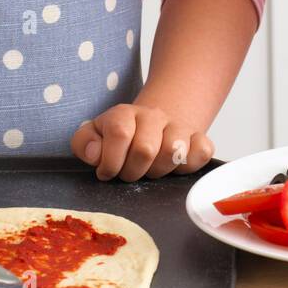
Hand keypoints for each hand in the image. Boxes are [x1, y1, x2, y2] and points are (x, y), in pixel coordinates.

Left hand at [71, 102, 214, 181]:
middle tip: (130, 174)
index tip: (107, 172)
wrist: (153, 124)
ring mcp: (178, 126)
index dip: (111, 161)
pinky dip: (190, 165)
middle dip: (133, 172)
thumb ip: (84, 143)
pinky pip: (202, 152)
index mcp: (124, 114)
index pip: (119, 133)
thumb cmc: (121, 139)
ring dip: (159, 171)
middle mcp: (153, 116)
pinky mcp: (199, 139)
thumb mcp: (94, 136)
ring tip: (151, 170)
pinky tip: (175, 167)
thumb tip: (96, 154)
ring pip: (174, 152)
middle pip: (146, 149)